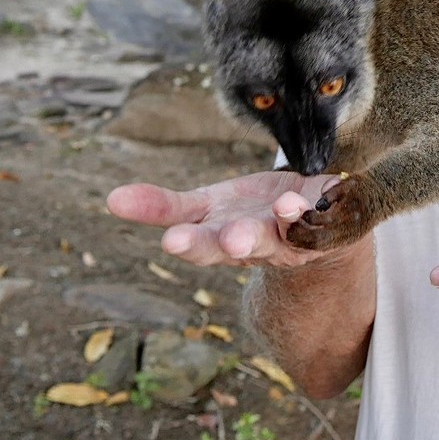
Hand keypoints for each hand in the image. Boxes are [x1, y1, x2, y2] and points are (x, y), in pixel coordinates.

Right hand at [107, 171, 348, 268]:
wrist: (310, 223)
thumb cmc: (248, 213)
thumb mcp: (204, 209)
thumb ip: (162, 207)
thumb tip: (110, 199)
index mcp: (224, 239)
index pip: (204, 245)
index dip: (192, 244)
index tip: (172, 241)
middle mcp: (261, 242)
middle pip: (248, 245)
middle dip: (238, 242)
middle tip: (231, 240)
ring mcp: (296, 232)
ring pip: (290, 230)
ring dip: (286, 221)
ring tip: (283, 209)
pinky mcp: (327, 215)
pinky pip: (328, 210)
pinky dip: (324, 203)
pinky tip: (316, 194)